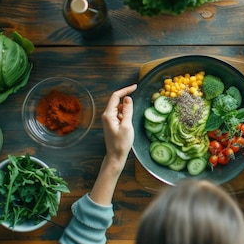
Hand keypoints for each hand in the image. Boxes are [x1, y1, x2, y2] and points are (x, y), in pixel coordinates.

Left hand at [90, 84, 136, 204]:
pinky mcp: (111, 123)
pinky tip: (129, 122)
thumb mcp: (127, 125)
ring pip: (118, 108)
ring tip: (131, 121)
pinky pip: (118, 114)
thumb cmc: (121, 143)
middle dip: (126, 99)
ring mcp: (108, 119)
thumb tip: (128, 98)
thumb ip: (127, 110)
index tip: (135, 86)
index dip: (125, 90)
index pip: (116, 96)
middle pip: (116, 101)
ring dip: (126, 109)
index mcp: (108, 114)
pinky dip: (125, 114)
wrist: (115, 156)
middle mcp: (106, 115)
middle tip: (137, 99)